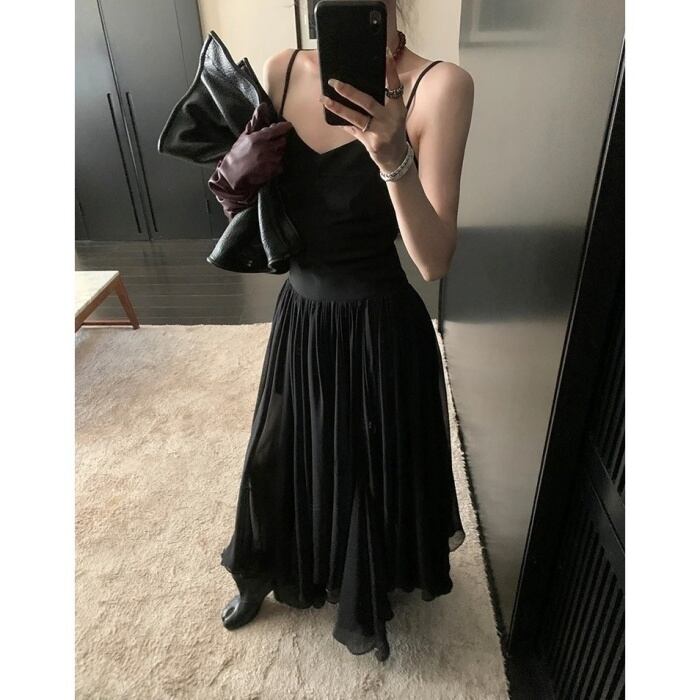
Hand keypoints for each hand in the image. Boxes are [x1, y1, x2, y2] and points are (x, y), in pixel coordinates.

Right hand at [208, 103, 293, 217]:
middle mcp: (265, 148)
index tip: (289, 126)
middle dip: (279, 143)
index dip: (284, 127)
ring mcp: (270, 161)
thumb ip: (255, 122)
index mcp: (257, 138)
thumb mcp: (244, 136)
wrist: (233, 176)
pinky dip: (277, 165)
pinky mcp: (272, 171)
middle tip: (273, 145)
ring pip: (282, 154)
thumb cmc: (237, 154)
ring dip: (278, 154)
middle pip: (282, 142)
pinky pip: (281, 166)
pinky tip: (268, 166)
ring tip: (268, 157)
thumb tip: (262, 106)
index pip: (276, 130)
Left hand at [320, 49, 408, 172]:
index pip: (394, 85)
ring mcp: (380, 132)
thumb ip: (384, 100)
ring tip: (325, 99)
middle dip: (350, 92)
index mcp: (398, 108)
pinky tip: (330, 117)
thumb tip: (361, 83)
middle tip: (334, 82)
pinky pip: (353, 130)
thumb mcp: (395, 114)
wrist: (396, 158)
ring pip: (356, 118)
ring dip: (338, 108)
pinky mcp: (371, 143)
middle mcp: (390, 118)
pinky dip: (342, 123)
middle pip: (368, 102)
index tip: (384, 53)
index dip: (390, 70)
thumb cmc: (393, 131)